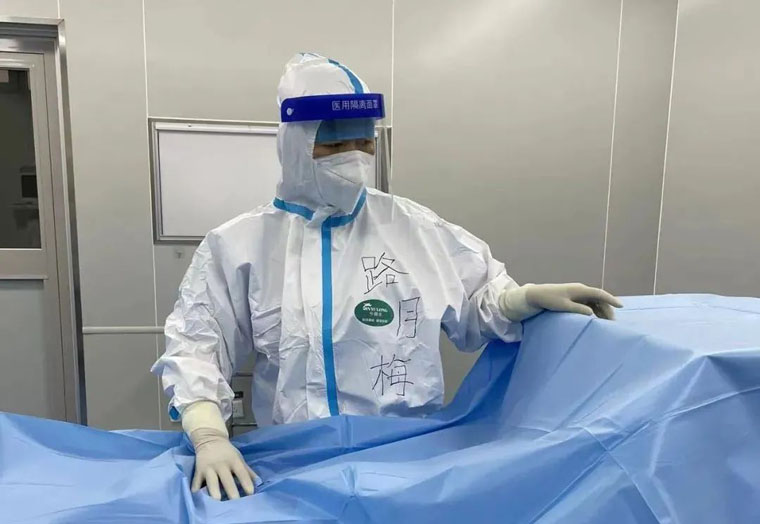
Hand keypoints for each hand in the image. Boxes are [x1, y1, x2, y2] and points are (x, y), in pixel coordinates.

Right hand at [181, 400, 256, 500]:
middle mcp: (221, 464)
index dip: (246, 482)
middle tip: (235, 502)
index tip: (251, 493)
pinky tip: (198, 497)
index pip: (241, 472)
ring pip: (211, 481)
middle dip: (231, 490)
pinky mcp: (198, 470)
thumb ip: (248, 471)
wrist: (210, 439)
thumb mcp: (239, 458)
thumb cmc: (227, 452)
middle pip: (226, 479)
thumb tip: (259, 483)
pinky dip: (196, 489)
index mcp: (233, 460)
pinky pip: (197, 481)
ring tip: (217, 500)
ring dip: (214, 490)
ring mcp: (209, 468)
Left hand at [500, 283, 622, 321]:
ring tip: (605, 323)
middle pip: (599, 299)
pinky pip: (588, 304)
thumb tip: (592, 314)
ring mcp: (577, 294)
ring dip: (601, 311)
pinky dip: (594, 311)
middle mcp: (580, 290)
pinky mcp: (573, 298)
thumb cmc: (548, 300)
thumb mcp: (563, 306)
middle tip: (612, 323)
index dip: (611, 300)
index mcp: (579, 290)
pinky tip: (595, 320)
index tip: (621, 306)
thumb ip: (578, 310)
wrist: (535, 295)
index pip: (599, 294)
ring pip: (594, 302)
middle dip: (607, 309)